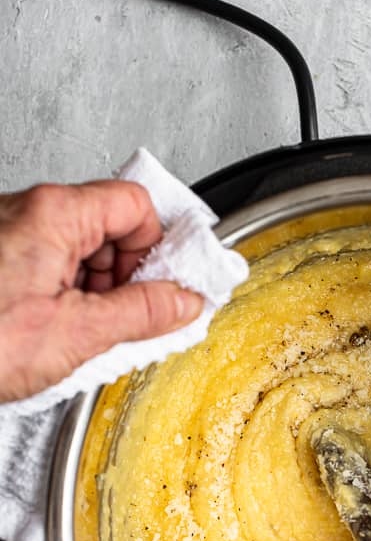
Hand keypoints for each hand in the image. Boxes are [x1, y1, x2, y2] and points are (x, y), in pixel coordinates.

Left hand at [0, 180, 203, 401]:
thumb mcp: (77, 334)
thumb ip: (142, 314)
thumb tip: (183, 302)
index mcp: (54, 214)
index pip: (135, 205)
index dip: (156, 248)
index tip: (163, 288)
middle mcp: (26, 212)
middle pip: (106, 226)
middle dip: (124, 275)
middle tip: (126, 319)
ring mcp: (5, 235)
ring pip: (75, 251)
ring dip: (91, 292)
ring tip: (81, 335)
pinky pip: (44, 268)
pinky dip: (60, 299)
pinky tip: (53, 336)